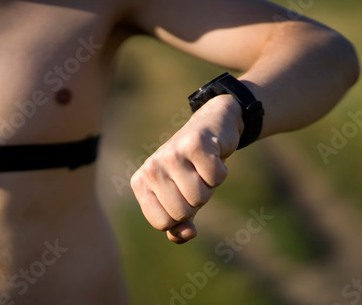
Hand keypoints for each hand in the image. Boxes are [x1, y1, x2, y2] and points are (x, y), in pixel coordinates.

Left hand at [130, 95, 242, 243]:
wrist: (210, 127)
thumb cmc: (192, 169)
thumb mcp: (181, 198)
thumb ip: (178, 225)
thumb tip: (187, 234)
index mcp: (140, 183)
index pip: (162, 223)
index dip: (180, 216)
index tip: (181, 195)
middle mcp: (150, 167)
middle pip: (182, 213)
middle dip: (196, 201)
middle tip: (193, 179)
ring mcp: (171, 154)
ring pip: (200, 197)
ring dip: (209, 186)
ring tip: (201, 168)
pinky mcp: (194, 143)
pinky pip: (216, 178)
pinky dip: (221, 171)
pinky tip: (212, 156)